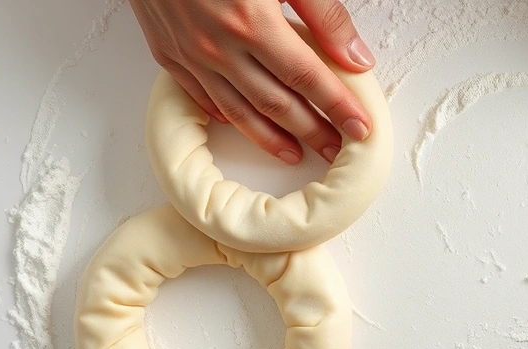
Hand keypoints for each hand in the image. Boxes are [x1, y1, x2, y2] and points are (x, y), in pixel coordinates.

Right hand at [128, 0, 375, 163]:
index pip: (309, 79)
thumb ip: (323, 15)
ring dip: (273, 138)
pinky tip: (249, 126)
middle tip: (338, 151)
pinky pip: (203, 97)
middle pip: (278, 104)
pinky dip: (230, 117)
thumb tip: (354, 58)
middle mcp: (220, 47)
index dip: (339, 108)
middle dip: (314, 132)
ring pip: (240, 111)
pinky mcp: (166, 52)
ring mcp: (190, 54)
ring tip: (299, 154)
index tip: (361, 129)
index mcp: (253, 23)